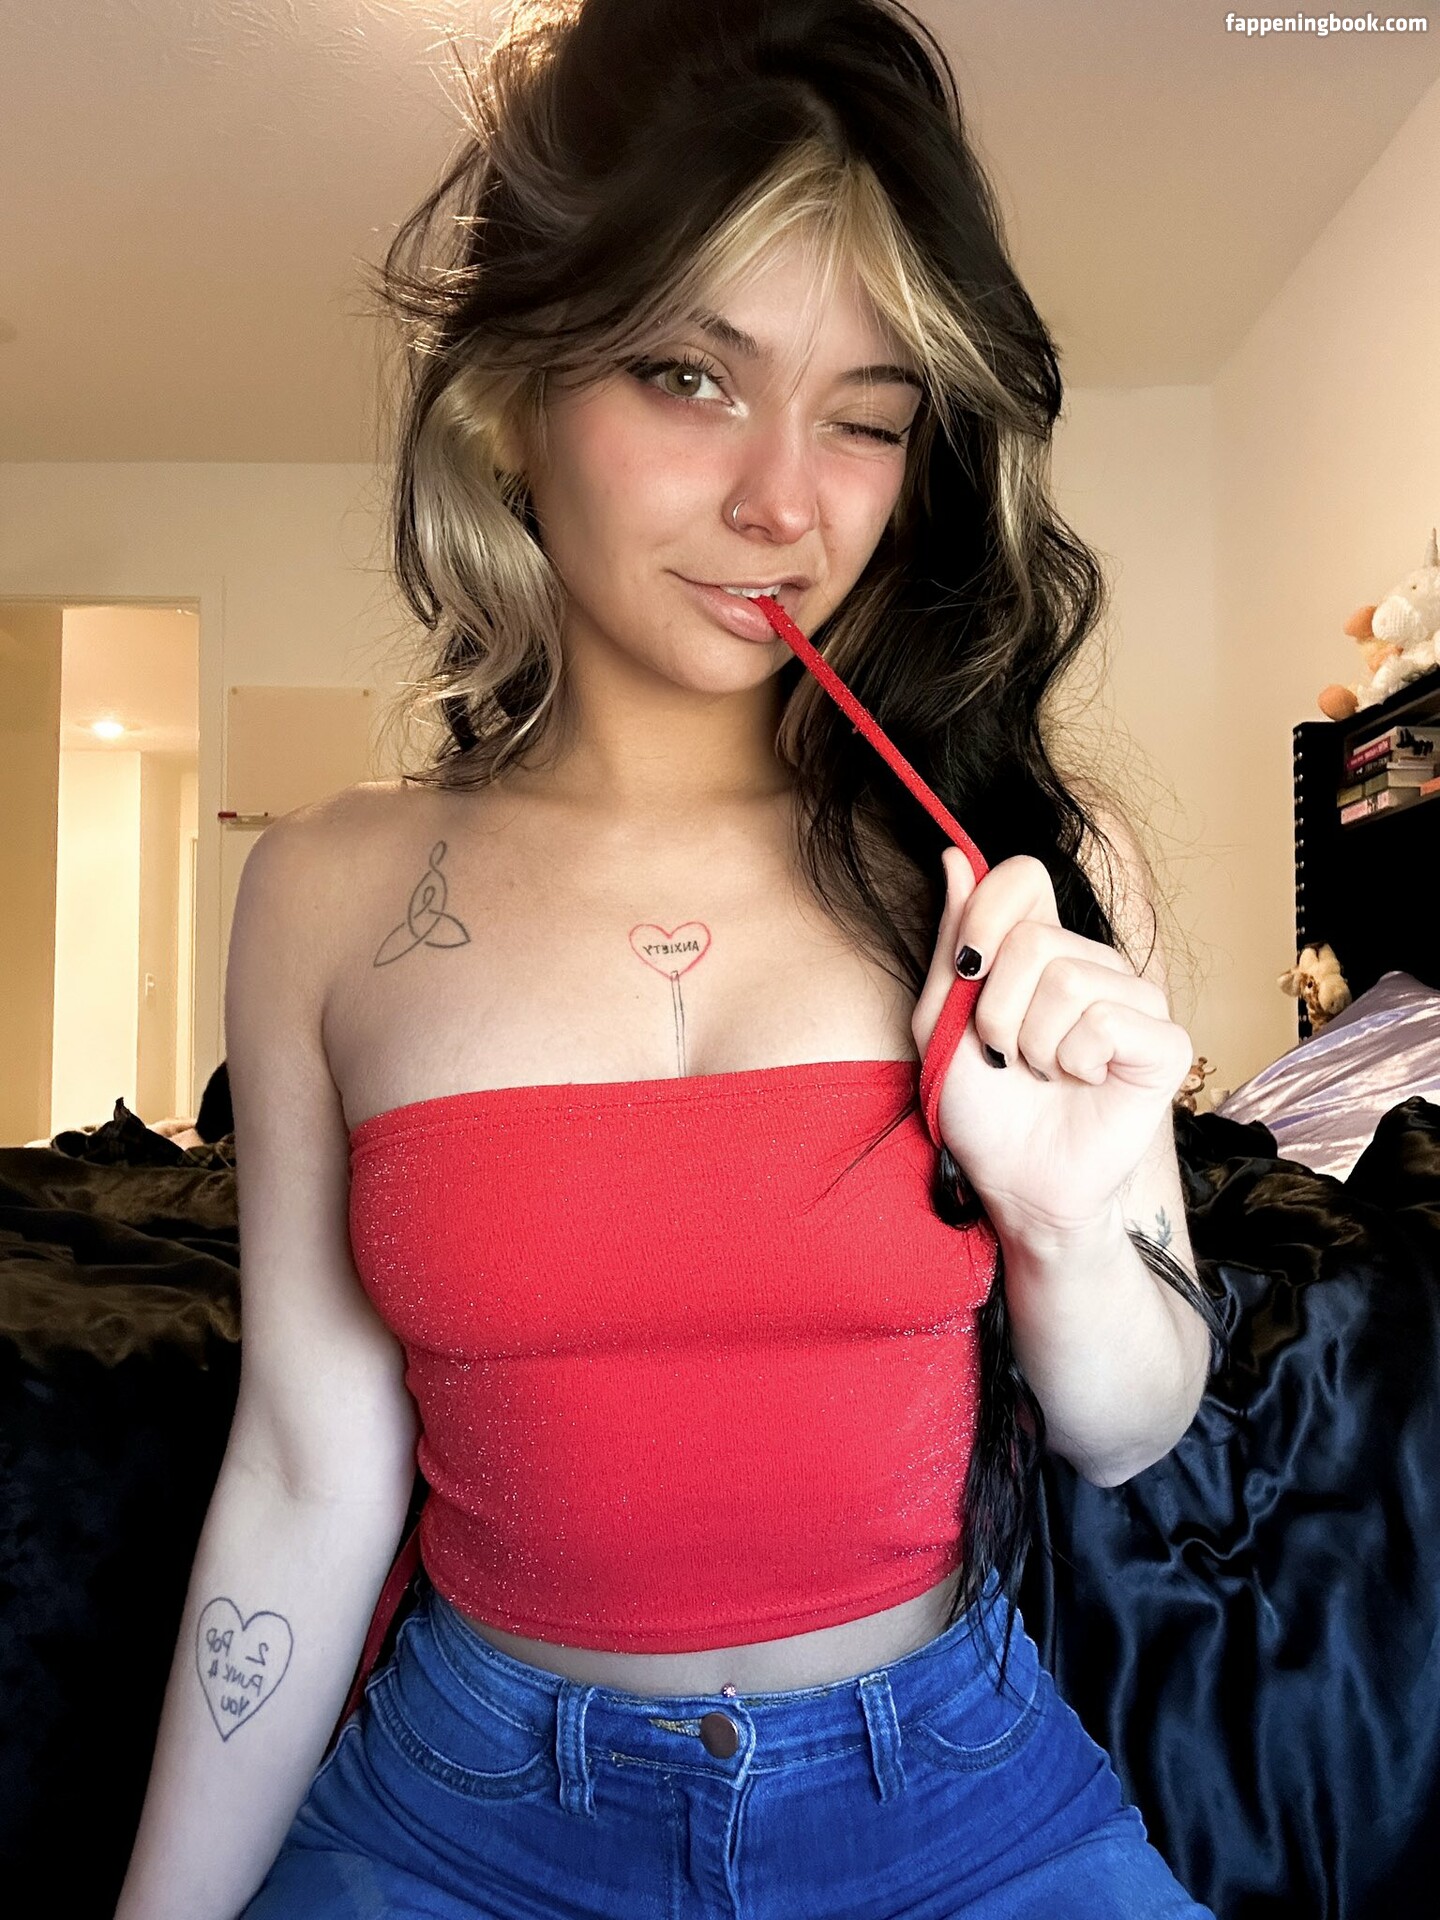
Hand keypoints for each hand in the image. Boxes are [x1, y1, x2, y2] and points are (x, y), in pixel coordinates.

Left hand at [911, 847, 1192, 1244]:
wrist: (1016, 1183)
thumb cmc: (983, 1107)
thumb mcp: (941, 1021)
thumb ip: (952, 944)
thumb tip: (955, 858)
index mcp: (1040, 948)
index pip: (1023, 876)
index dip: (985, 914)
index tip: (965, 971)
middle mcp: (1093, 963)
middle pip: (1033, 939)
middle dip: (996, 1011)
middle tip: (1005, 1055)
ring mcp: (1134, 1001)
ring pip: (1069, 981)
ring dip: (1034, 1044)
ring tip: (1043, 1073)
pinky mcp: (1165, 1043)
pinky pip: (1107, 1022)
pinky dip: (1076, 1061)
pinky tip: (1082, 1082)